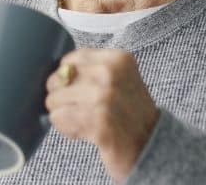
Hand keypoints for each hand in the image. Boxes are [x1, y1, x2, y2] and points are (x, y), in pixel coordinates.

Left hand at [45, 48, 159, 183]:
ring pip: (54, 100)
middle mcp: (110, 73)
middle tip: (83, 110)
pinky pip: (59, 118)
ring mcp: (104, 97)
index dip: (66, 79)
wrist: (151, 146)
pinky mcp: (97, 122)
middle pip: (57, 80)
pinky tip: (83, 132)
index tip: (80, 92)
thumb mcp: (118, 79)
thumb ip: (90, 70)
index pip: (69, 60)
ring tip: (85, 122)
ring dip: (64, 115)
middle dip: (62, 98)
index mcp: (117, 59)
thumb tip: (56, 73)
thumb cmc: (129, 112)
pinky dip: (66, 128)